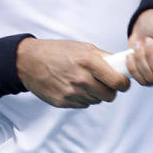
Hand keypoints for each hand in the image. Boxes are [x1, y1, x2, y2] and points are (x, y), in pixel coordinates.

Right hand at [16, 38, 130, 107]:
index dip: (123, 84)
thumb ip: (104, 57)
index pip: (117, 82)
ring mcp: (71, 92)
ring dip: (94, 94)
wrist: (29, 61)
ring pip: (96, 101)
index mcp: (88, 61)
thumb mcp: (83, 47)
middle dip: (110, 91)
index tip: (122, 83)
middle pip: (109, 96)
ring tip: (83, 81)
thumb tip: (122, 65)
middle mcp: (81, 79)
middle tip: (105, 84)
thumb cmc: (57, 51)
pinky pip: (82, 104)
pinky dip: (82, 98)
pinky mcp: (62, 102)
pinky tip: (72, 86)